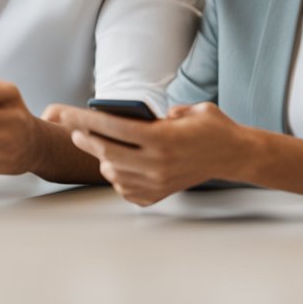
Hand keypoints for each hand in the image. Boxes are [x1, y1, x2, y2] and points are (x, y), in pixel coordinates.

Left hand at [43, 101, 248, 204]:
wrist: (235, 156)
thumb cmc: (212, 127)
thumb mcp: (190, 109)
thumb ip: (161, 112)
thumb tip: (135, 117)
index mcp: (163, 138)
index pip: (115, 127)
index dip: (87, 120)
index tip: (67, 114)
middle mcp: (158, 163)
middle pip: (109, 152)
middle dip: (87, 140)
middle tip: (75, 131)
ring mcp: (159, 182)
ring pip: (115, 173)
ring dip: (103, 159)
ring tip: (99, 147)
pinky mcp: (160, 194)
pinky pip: (126, 189)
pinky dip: (118, 178)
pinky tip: (118, 166)